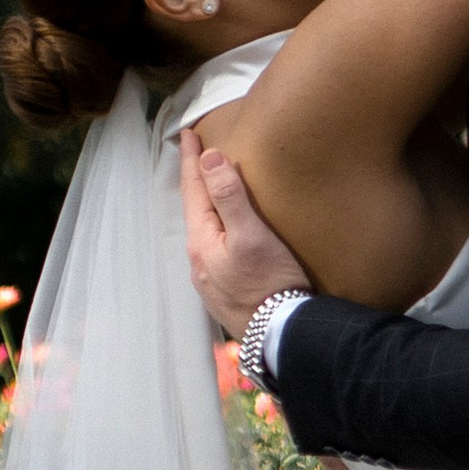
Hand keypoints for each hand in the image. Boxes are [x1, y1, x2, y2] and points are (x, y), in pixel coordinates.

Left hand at [182, 127, 315, 339]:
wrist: (281, 335)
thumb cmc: (271, 283)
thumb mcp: (251, 235)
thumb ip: (229, 197)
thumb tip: (209, 159)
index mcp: (201, 242)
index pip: (193, 191)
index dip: (191, 161)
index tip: (187, 134)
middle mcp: (198, 261)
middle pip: (194, 211)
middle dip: (194, 181)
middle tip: (195, 154)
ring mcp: (209, 279)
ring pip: (203, 231)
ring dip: (204, 205)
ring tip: (208, 187)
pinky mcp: (224, 291)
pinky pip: (213, 248)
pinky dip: (215, 228)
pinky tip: (224, 230)